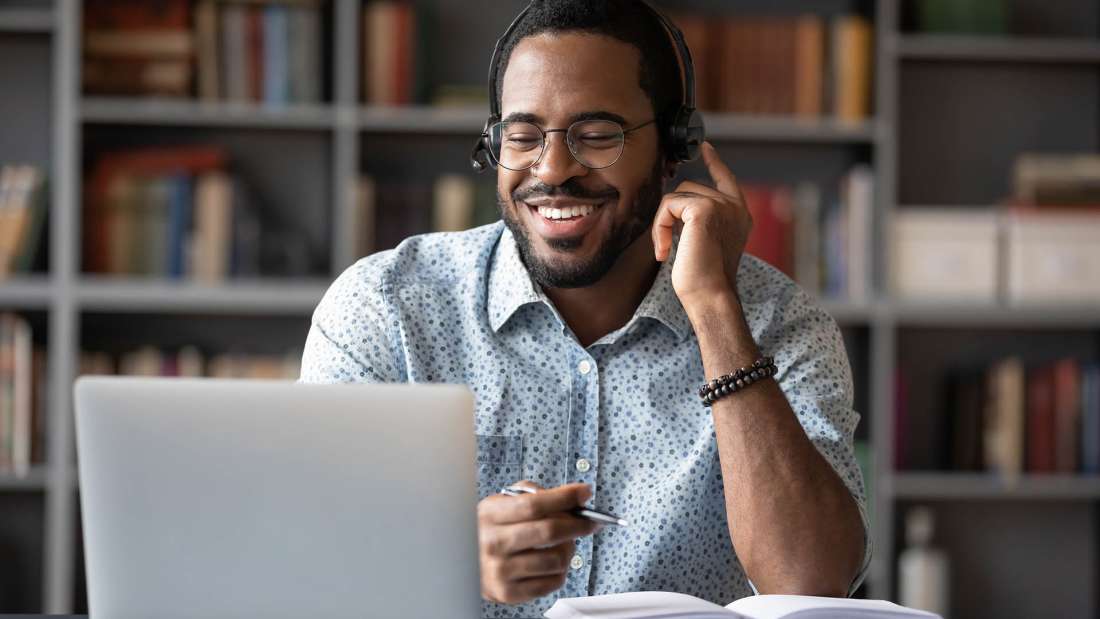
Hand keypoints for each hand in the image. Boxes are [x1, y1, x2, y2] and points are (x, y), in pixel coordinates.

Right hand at [477, 481, 599, 604]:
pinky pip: (552, 582)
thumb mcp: (499, 504)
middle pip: (549, 531)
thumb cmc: (490, 529)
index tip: (584, 492)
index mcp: (489, 515)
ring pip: (556, 559)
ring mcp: (499, 570)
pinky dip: (561, 570)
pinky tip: (555, 562)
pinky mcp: (508, 593)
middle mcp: (492, 543)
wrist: (463, 563)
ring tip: (566, 543)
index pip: (534, 504)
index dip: (564, 497)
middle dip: (578, 523)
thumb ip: (530, 494)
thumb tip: (570, 498)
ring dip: (570, 549)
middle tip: (590, 520)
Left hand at [652, 142, 751, 310]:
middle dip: (670, 216)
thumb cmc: (704, 280)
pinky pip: (668, 205)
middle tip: (666, 247)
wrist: (710, 296)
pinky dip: (659, 227)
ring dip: (662, 224)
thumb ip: (700, 220)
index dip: (714, 162)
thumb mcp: (705, 243)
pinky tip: (664, 251)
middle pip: (688, 189)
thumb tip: (676, 204)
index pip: (726, 179)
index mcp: (739, 215)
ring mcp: (722, 205)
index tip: (704, 147)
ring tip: (666, 250)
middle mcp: (735, 207)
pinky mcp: (704, 209)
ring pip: (676, 196)